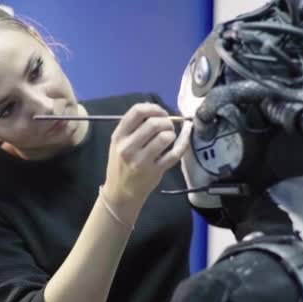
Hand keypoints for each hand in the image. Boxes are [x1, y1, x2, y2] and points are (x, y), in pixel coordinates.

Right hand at [103, 103, 189, 219]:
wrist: (120, 193)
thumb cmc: (121, 164)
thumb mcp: (118, 144)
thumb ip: (133, 127)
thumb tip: (156, 111)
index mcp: (118, 136)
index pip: (137, 112)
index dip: (154, 108)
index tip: (161, 113)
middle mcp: (128, 147)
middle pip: (153, 123)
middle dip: (166, 121)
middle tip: (168, 126)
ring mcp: (141, 161)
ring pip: (165, 137)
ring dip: (172, 133)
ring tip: (170, 137)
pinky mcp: (155, 171)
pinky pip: (175, 153)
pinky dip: (183, 143)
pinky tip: (184, 138)